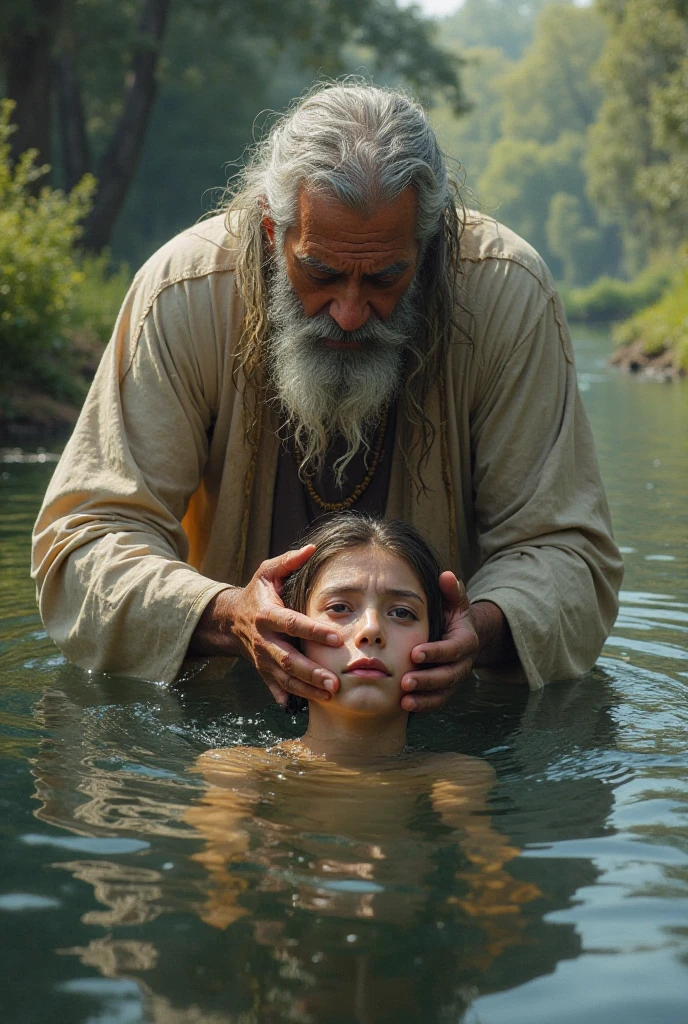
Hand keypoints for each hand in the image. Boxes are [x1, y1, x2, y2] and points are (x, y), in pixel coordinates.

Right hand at [190, 546, 341, 707]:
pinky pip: (275, 687)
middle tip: (334, 681)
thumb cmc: (257, 593)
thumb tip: (311, 549)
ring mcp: (262, 659)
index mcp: (267, 614)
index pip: (292, 623)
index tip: (336, 638)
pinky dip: (285, 698)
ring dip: (306, 688)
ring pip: (284, 678)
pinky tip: (300, 707)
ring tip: (329, 694)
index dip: (313, 631)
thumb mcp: (267, 572)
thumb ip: (288, 561)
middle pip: (288, 659)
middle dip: (311, 672)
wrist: (230, 620)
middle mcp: (264, 639)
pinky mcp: (262, 671)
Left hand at [401, 572, 478, 713]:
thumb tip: (446, 575)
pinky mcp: (444, 690)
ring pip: (442, 693)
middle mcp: (463, 663)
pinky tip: (404, 706)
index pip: (452, 649)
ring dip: (424, 698)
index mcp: (466, 641)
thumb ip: (452, 590)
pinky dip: (422, 706)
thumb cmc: (453, 616)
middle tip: (406, 681)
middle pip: (448, 676)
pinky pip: (436, 702)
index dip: (435, 652)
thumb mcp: (456, 602)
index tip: (415, 652)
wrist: (462, 637)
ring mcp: (454, 679)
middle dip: (427, 680)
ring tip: (404, 700)